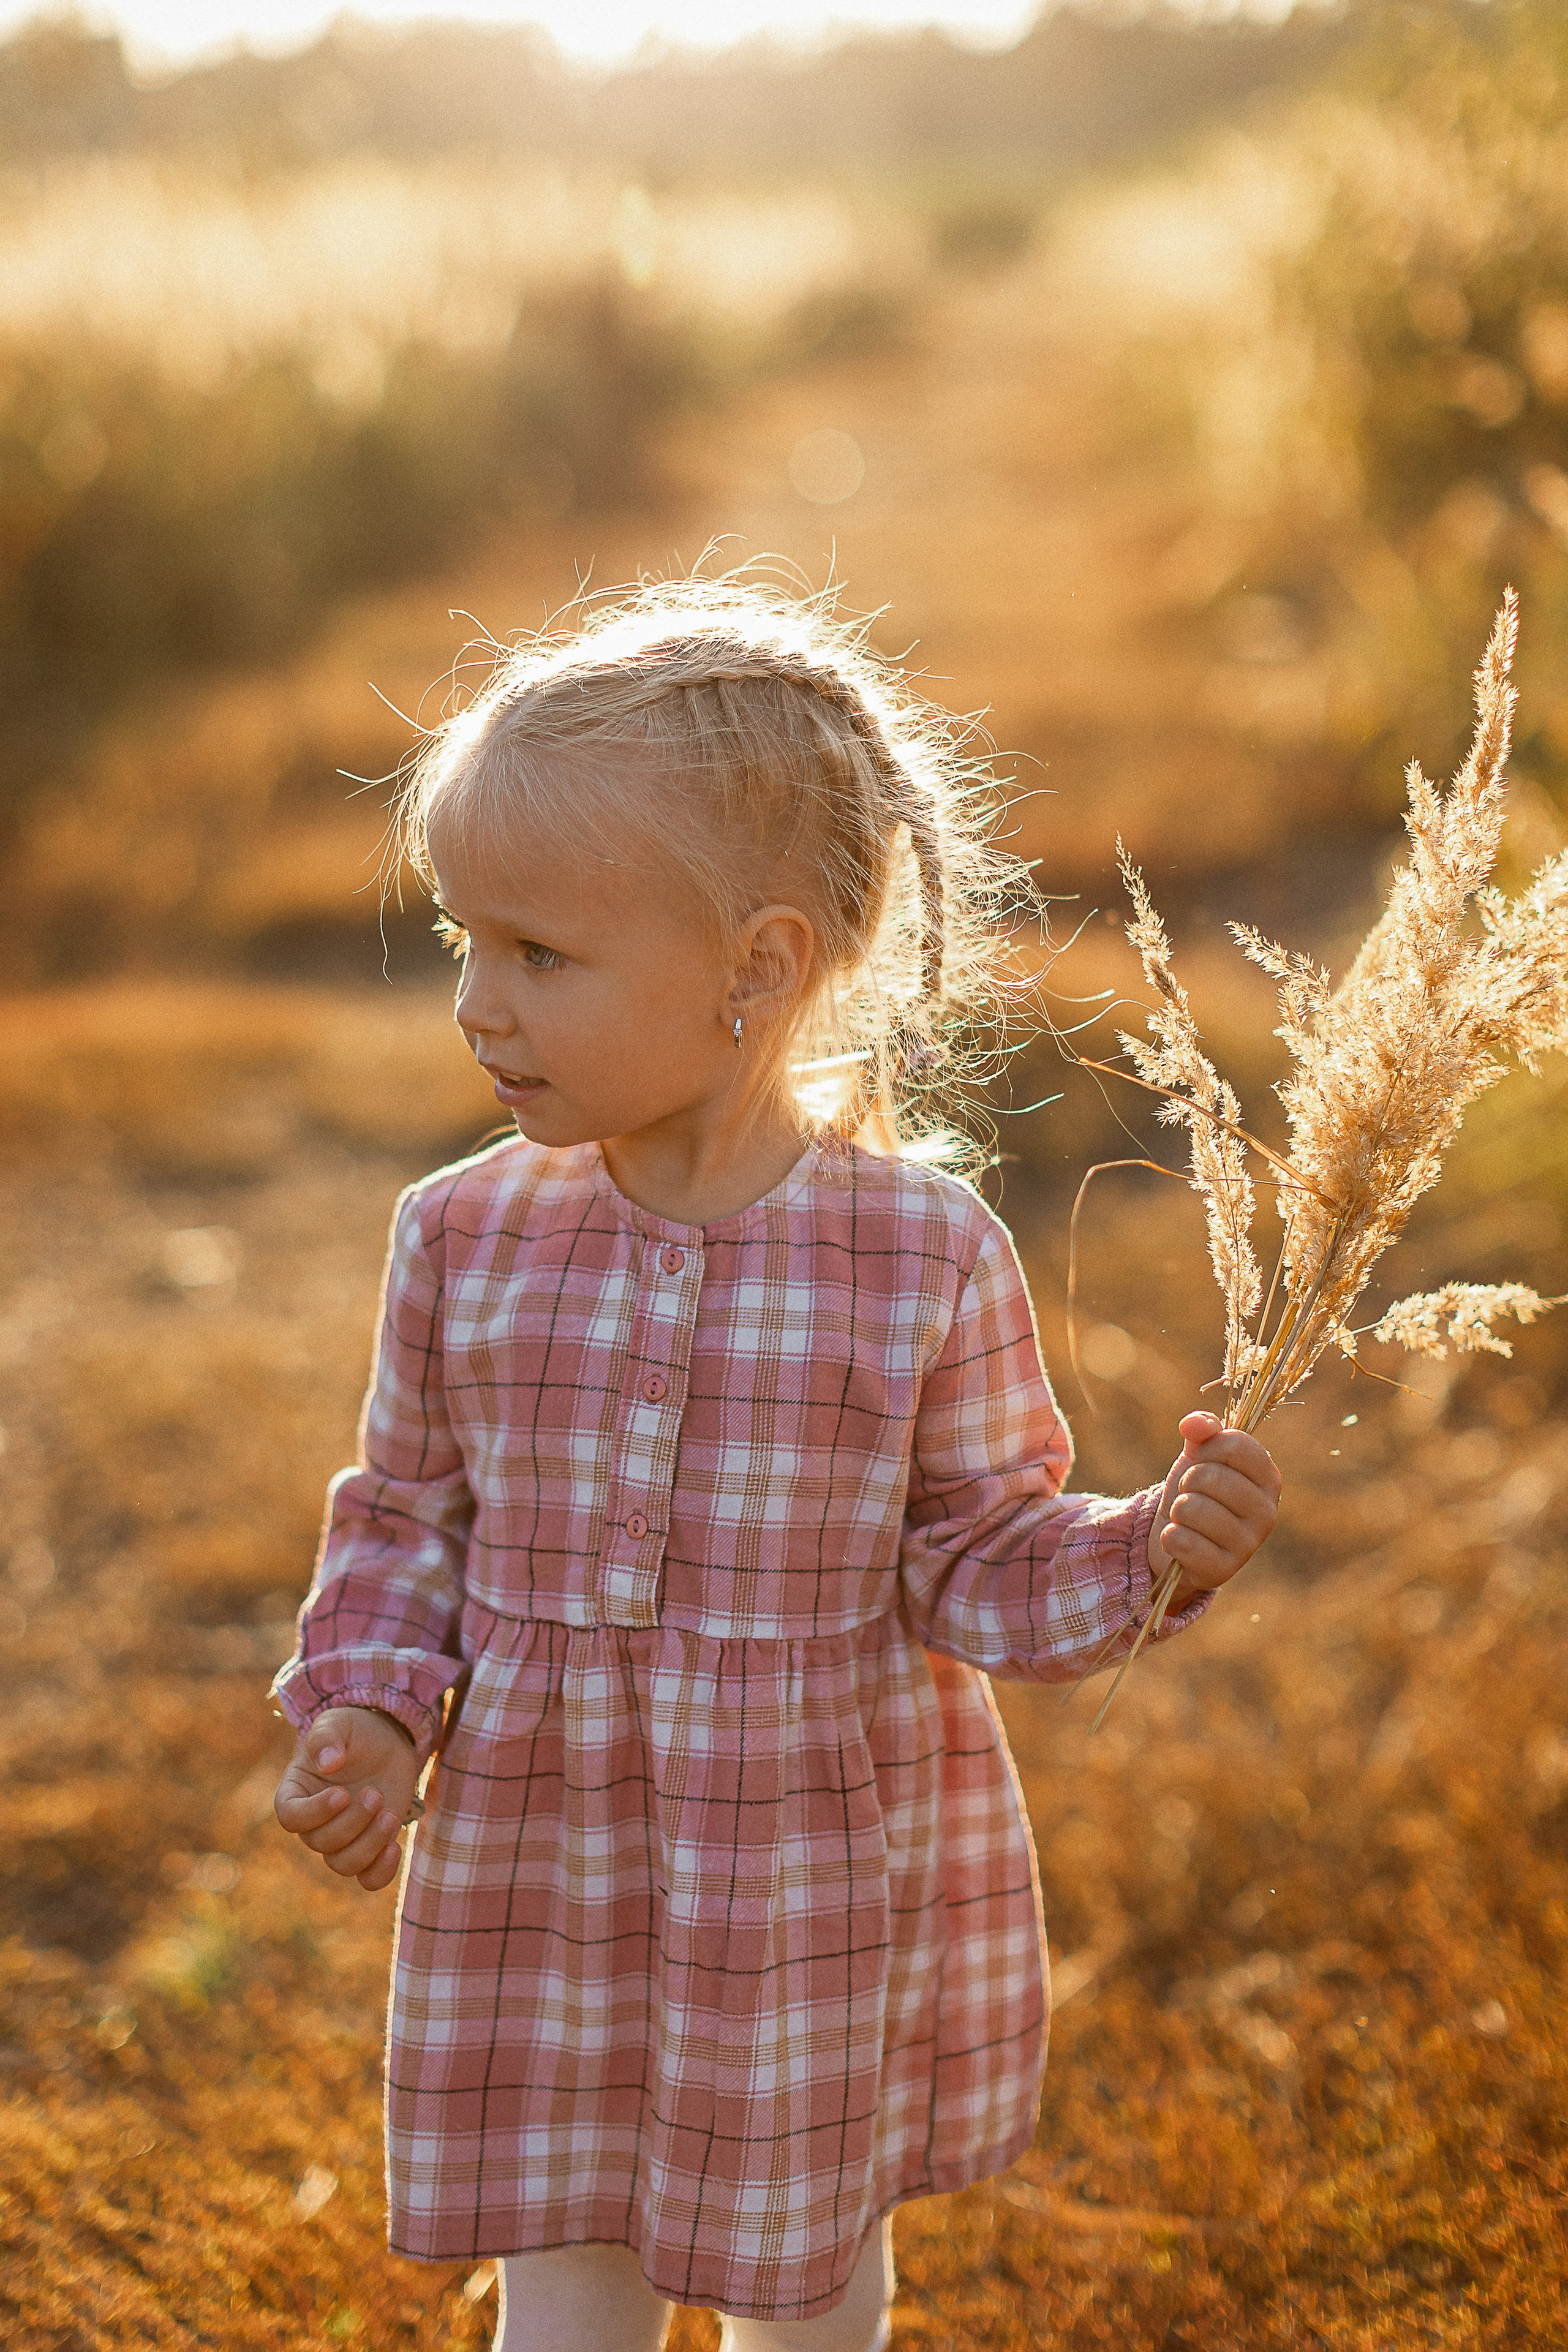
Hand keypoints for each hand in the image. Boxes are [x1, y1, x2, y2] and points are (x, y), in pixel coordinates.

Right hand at [273, 1706, 420, 1890]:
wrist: (384, 1742)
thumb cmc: (354, 1731)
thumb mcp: (338, 1723)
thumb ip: (327, 1738)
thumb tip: (328, 1764)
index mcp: (295, 1793)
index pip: (291, 1818)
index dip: (314, 1813)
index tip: (341, 1794)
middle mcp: (314, 1823)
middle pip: (322, 1843)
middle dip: (353, 1822)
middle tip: (376, 1793)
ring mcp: (342, 1839)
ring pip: (344, 1864)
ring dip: (370, 1845)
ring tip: (391, 1815)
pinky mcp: (370, 1847)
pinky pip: (368, 1879)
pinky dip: (381, 1872)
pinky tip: (395, 1847)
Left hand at [1148, 1411, 1280, 1611]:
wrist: (1180, 1538)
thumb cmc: (1197, 1490)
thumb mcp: (1200, 1454)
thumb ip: (1203, 1429)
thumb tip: (1192, 1423)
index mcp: (1268, 1478)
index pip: (1236, 1444)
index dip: (1207, 1447)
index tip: (1201, 1459)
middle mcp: (1267, 1512)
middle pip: (1210, 1477)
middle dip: (1187, 1482)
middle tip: (1191, 1493)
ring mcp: (1248, 1544)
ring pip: (1191, 1509)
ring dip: (1177, 1510)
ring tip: (1186, 1518)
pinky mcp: (1223, 1570)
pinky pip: (1181, 1541)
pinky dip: (1170, 1537)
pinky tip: (1181, 1541)